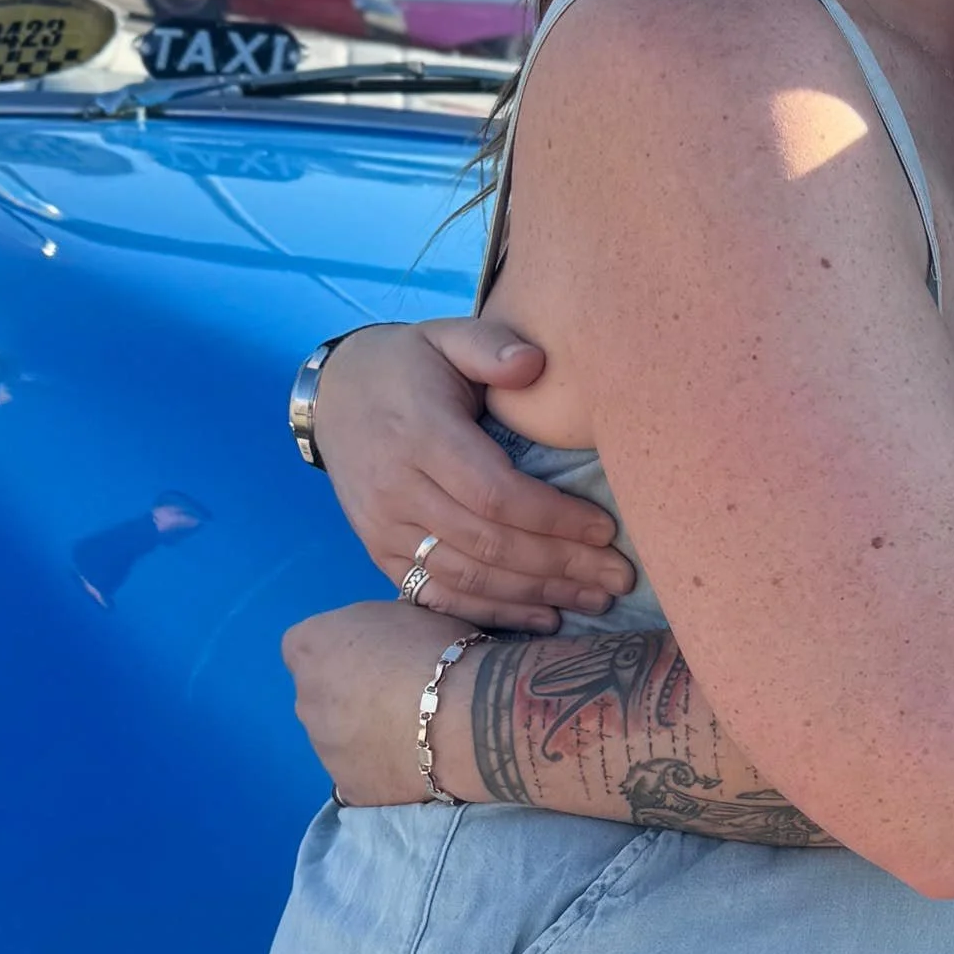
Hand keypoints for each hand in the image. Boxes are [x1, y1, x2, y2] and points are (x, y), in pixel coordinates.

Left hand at [284, 598, 468, 804]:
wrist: (466, 714)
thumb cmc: (435, 647)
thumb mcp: (399, 611)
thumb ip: (370, 627)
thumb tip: (376, 643)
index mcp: (308, 647)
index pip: (307, 648)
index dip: (341, 655)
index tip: (375, 660)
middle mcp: (304, 698)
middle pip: (320, 698)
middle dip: (348, 698)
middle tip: (397, 697)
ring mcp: (323, 749)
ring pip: (337, 740)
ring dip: (363, 736)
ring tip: (413, 735)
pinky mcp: (350, 788)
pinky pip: (360, 777)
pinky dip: (380, 772)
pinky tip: (414, 765)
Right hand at [310, 316, 629, 629]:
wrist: (334, 396)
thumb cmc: (407, 366)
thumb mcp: (444, 337)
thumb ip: (489, 346)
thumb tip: (534, 362)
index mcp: (421, 436)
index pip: (495, 493)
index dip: (554, 517)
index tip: (606, 529)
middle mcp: (398, 489)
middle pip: (489, 543)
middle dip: (560, 565)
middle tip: (619, 576)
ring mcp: (384, 527)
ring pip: (468, 576)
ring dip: (536, 595)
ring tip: (594, 600)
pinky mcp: (379, 552)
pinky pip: (436, 595)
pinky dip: (491, 612)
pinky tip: (542, 617)